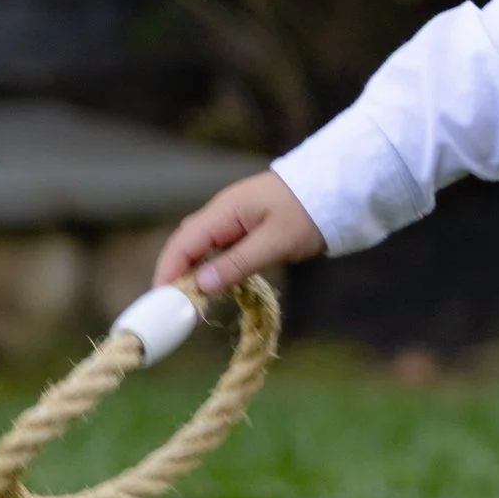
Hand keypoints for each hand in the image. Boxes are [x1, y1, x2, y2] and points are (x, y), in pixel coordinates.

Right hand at [153, 171, 324, 295]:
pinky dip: (213, 268)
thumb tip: (200, 285)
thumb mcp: (275, 241)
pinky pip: (220, 249)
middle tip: (172, 310)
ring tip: (190, 304)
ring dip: (194, 274)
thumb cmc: (309, 211)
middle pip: (187, 245)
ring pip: (202, 248)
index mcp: (224, 211)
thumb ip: (237, 263)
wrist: (339, 188)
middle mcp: (223, 213)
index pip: (183, 243)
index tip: (160, 301)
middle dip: (175, 275)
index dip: (168, 272)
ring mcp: (235, 219)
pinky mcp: (248, 228)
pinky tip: (215, 287)